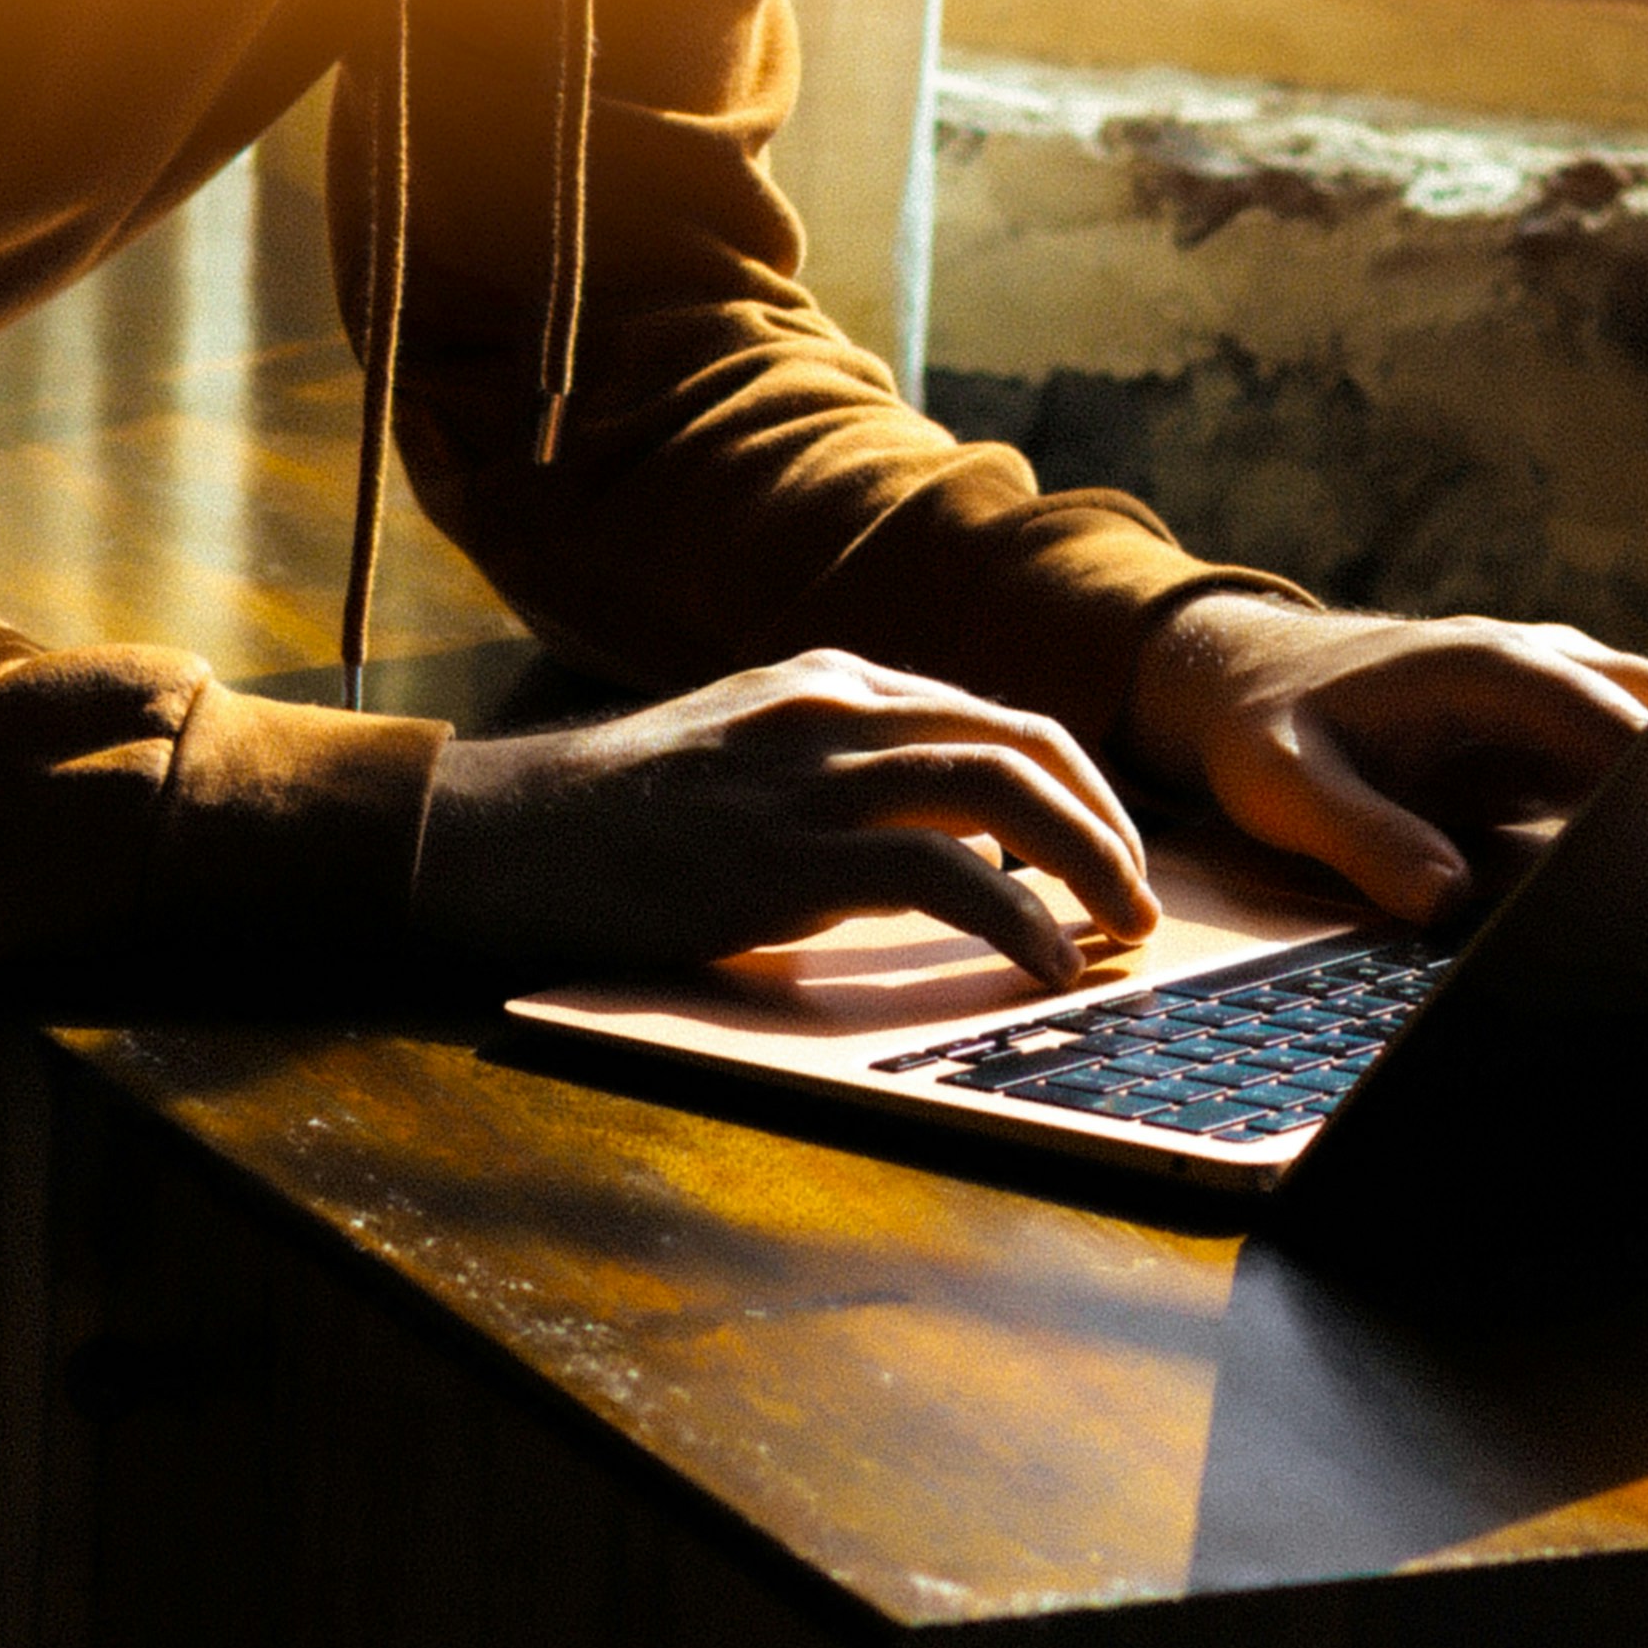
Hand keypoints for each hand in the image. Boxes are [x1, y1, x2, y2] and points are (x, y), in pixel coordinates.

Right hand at [414, 650, 1161, 988]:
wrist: (508, 835)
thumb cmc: (625, 822)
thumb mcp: (753, 760)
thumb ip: (848, 779)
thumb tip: (962, 852)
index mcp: (838, 684)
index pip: (994, 720)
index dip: (1071, 788)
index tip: (1108, 851)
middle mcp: (842, 706)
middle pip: (1024, 742)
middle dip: (1105, 820)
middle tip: (1139, 898)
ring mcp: (818, 770)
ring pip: (1004, 789)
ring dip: (1088, 862)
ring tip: (1122, 931)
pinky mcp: (791, 848)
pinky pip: (941, 871)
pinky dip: (1014, 915)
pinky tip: (1045, 963)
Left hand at [1125, 593, 1647, 928]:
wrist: (1248, 679)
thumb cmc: (1267, 731)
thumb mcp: (1289, 790)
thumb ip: (1365, 839)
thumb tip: (1446, 899)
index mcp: (1482, 666)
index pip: (1598, 705)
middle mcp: (1530, 662)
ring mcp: (1547, 690)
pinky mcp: (1547, 728)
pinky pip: (1627, 747)